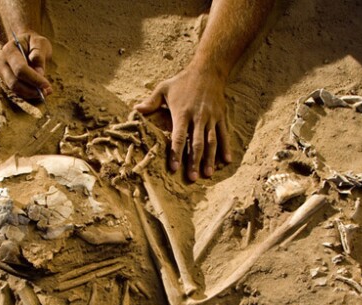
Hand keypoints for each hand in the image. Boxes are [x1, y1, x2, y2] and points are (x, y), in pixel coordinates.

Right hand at [0, 31, 52, 99]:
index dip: (34, 79)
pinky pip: (16, 91)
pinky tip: (39, 91)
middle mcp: (2, 62)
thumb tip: (39, 73)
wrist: (23, 42)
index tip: (47, 85)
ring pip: (15, 89)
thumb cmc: (33, 42)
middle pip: (14, 82)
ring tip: (45, 92)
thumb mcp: (40, 43)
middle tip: (47, 91)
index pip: (20, 69)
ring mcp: (2, 72)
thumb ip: (39, 55)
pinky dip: (28, 94)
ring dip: (30, 94)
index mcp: (9, 50)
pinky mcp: (6, 80)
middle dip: (31, 90)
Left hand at [135, 65, 231, 180]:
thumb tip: (136, 110)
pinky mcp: (221, 117)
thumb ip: (150, 102)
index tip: (174, 168)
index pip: (179, 137)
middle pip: (196, 143)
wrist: (208, 70)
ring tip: (208, 174)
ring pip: (211, 141)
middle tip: (193, 178)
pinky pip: (224, 134)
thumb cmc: (182, 81)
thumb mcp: (164, 88)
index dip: (176, 153)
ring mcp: (211, 118)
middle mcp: (197, 117)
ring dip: (210, 159)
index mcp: (182, 113)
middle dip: (194, 161)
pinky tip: (226, 161)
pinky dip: (225, 147)